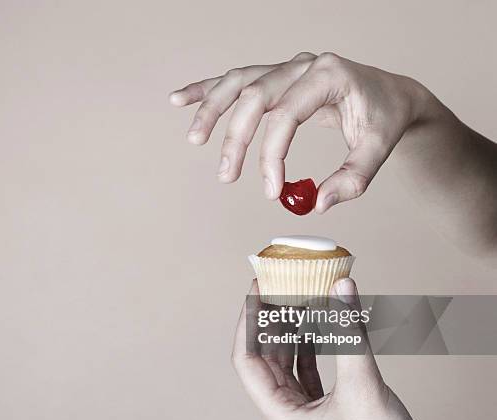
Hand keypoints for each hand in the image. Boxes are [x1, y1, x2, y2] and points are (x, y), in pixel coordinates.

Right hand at [169, 52, 430, 212]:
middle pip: (254, 95)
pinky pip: (235, 80)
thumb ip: (353, 178)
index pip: (287, 114)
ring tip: (194, 140)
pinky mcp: (276, 77)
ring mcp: (286, 68)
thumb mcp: (378, 148)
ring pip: (238, 82)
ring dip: (211, 110)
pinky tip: (180, 100)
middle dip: (236, 139)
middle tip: (226, 176)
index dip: (273, 155)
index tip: (271, 191)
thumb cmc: (384, 117)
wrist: (390, 94)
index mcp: (329, 74)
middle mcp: (302, 65)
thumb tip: (317, 203)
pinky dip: (206, 90)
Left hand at [232, 278, 455, 419]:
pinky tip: (318, 325)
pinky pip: (308, 371)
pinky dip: (311, 347)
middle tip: (279, 288)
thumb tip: (341, 288)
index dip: (247, 322)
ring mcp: (304, 412)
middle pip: (265, 357)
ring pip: (287, 363)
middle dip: (270, 321)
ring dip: (291, 332)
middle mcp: (286, 413)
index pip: (246, 358)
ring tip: (297, 300)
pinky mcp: (324, 410)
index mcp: (280, 413)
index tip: (255, 290)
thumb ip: (349, 332)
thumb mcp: (362, 384)